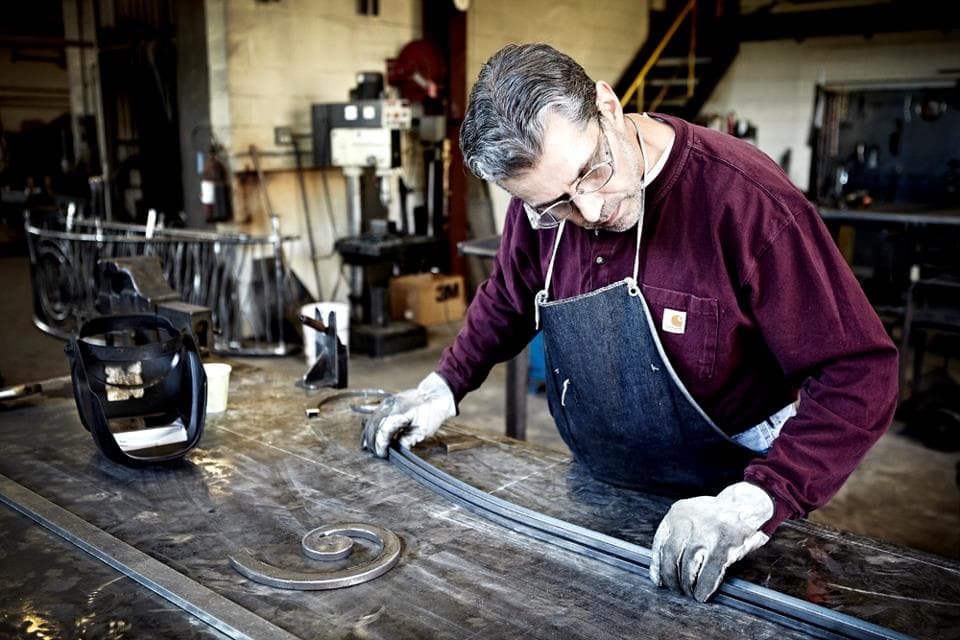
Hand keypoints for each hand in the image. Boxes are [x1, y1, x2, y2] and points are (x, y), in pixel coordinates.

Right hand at [361, 372, 455, 456]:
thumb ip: (408, 440)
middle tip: (377, 454)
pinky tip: (371, 437)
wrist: (434, 395)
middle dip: (373, 442)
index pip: (384, 430)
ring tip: (371, 448)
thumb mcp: (424, 430)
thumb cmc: (431, 412)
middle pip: (374, 426)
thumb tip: (397, 450)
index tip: (383, 454)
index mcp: (400, 412)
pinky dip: (371, 428)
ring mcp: (387, 403)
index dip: (381, 444)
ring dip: (369, 436)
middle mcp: (390, 405)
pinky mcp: (386, 403)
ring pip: (371, 421)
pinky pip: (374, 416)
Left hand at [649, 482, 773, 601]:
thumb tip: (659, 570)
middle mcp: (689, 521)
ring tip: (689, 592)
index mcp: (678, 512)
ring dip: (687, 584)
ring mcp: (706, 533)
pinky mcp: (724, 545)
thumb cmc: (715, 517)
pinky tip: (702, 594)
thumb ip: (675, 535)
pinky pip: (709, 572)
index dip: (657, 564)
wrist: (745, 505)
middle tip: (675, 589)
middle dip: (671, 576)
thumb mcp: (690, 516)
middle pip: (671, 555)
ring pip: (688, 566)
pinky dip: (704, 586)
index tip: (657, 580)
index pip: (660, 542)